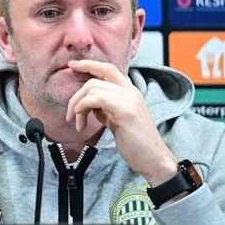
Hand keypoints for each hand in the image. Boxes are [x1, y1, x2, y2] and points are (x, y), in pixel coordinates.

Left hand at [65, 59, 177, 185]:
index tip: (72, 65)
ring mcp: (129, 100)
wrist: (153, 160)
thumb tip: (89, 106)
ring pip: (92, 89)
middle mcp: (131, 92)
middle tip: (70, 116)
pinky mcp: (126, 110)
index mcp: (130, 92)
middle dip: (75, 97)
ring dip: (77, 106)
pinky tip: (82, 124)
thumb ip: (105, 109)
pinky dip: (82, 108)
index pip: (107, 69)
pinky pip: (96, 99)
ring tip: (77, 124)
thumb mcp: (117, 121)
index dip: (88, 64)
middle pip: (94, 81)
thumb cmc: (136, 144)